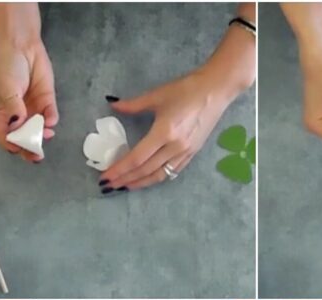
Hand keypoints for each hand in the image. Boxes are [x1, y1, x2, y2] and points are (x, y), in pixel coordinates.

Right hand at [0, 41, 57, 161]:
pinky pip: (50, 116)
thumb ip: (13, 109)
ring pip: (40, 131)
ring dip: (43, 136)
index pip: (5, 136)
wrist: (23, 47)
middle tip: (37, 155)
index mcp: (3, 114)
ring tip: (46, 134)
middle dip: (31, 149)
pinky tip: (50, 121)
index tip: (19, 149)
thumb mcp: (6, 89)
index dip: (12, 145)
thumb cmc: (7, 66)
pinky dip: (51, 121)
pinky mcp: (47, 103)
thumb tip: (19, 125)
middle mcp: (19, 116)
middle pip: (25, 139)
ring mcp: (34, 110)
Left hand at [99, 69, 233, 190]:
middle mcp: (175, 148)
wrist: (215, 91)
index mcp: (164, 133)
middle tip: (109, 185)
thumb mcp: (157, 95)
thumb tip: (113, 106)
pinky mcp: (192, 154)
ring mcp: (185, 153)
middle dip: (126, 179)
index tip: (106, 176)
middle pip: (146, 170)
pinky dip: (158, 177)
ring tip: (126, 186)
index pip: (137, 158)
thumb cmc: (186, 89)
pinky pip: (172, 171)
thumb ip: (133, 105)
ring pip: (159, 175)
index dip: (120, 169)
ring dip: (141, 183)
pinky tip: (148, 179)